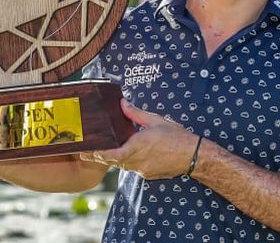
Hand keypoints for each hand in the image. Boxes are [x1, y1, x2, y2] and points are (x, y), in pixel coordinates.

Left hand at [78, 99, 198, 179]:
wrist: (193, 156)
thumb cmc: (176, 137)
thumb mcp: (155, 120)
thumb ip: (135, 113)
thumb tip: (122, 103)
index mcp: (137, 146)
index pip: (111, 154)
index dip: (97, 154)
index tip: (86, 151)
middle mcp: (137, 161)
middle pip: (113, 161)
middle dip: (100, 157)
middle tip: (86, 153)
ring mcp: (142, 170)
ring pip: (122, 165)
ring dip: (113, 159)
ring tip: (102, 152)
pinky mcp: (148, 175)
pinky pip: (132, 168)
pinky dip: (127, 162)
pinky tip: (127, 154)